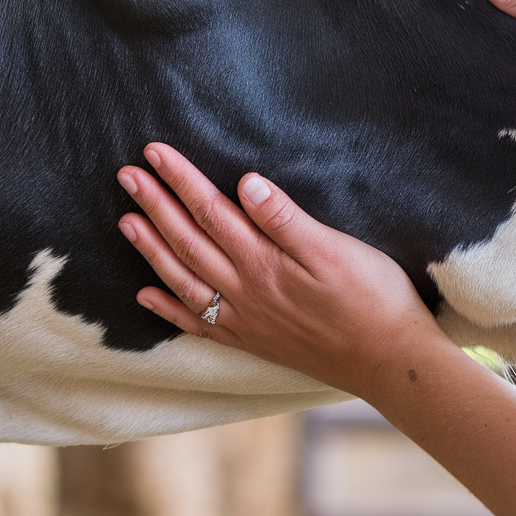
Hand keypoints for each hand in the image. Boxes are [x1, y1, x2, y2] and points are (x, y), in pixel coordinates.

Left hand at [116, 144, 442, 398]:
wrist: (389, 361)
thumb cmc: (372, 298)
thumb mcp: (334, 250)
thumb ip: (285, 219)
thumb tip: (245, 184)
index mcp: (263, 262)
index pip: (210, 211)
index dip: (180, 179)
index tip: (154, 153)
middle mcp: (244, 291)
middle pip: (187, 241)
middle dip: (154, 205)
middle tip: (126, 176)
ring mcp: (244, 320)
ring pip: (183, 279)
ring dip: (152, 249)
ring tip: (126, 223)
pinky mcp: (252, 341)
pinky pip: (198, 323)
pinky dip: (168, 308)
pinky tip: (147, 297)